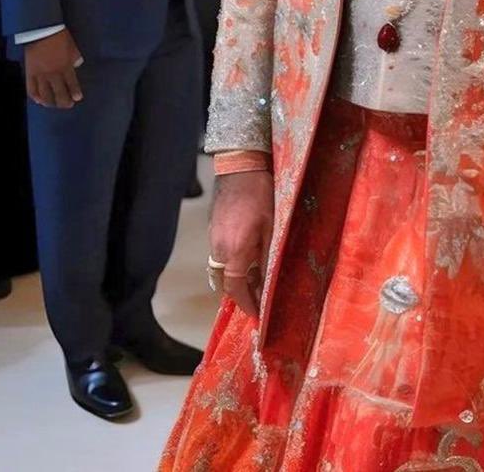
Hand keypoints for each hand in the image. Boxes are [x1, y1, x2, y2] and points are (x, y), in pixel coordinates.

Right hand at [24, 28, 82, 107]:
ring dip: (50, 102)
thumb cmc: (59, 37)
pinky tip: (40, 101)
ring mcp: (40, 75)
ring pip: (45, 94)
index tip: (77, 98)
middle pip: (58, 93)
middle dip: (64, 101)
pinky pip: (31, 89)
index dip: (74, 93)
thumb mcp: (73, 47)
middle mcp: (53, 73)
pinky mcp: (29, 73)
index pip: (71, 84)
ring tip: (54, 104)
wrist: (41, 30)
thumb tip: (76, 66)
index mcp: (65, 66)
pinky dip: (35, 97)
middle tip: (68, 105)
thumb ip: (75, 59)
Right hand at [209, 170, 273, 318]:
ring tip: (253, 282)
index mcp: (235, 251)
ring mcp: (213, 240)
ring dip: (234, 281)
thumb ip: (266, 258)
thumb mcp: (271, 228)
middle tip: (256, 301)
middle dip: (239, 295)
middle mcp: (219, 249)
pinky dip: (230, 266)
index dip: (247, 304)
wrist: (240, 168)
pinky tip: (246, 261)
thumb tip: (267, 283)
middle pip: (224, 284)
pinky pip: (218, 258)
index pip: (236, 289)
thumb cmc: (260, 195)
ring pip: (220, 271)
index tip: (257, 314)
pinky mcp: (212, 231)